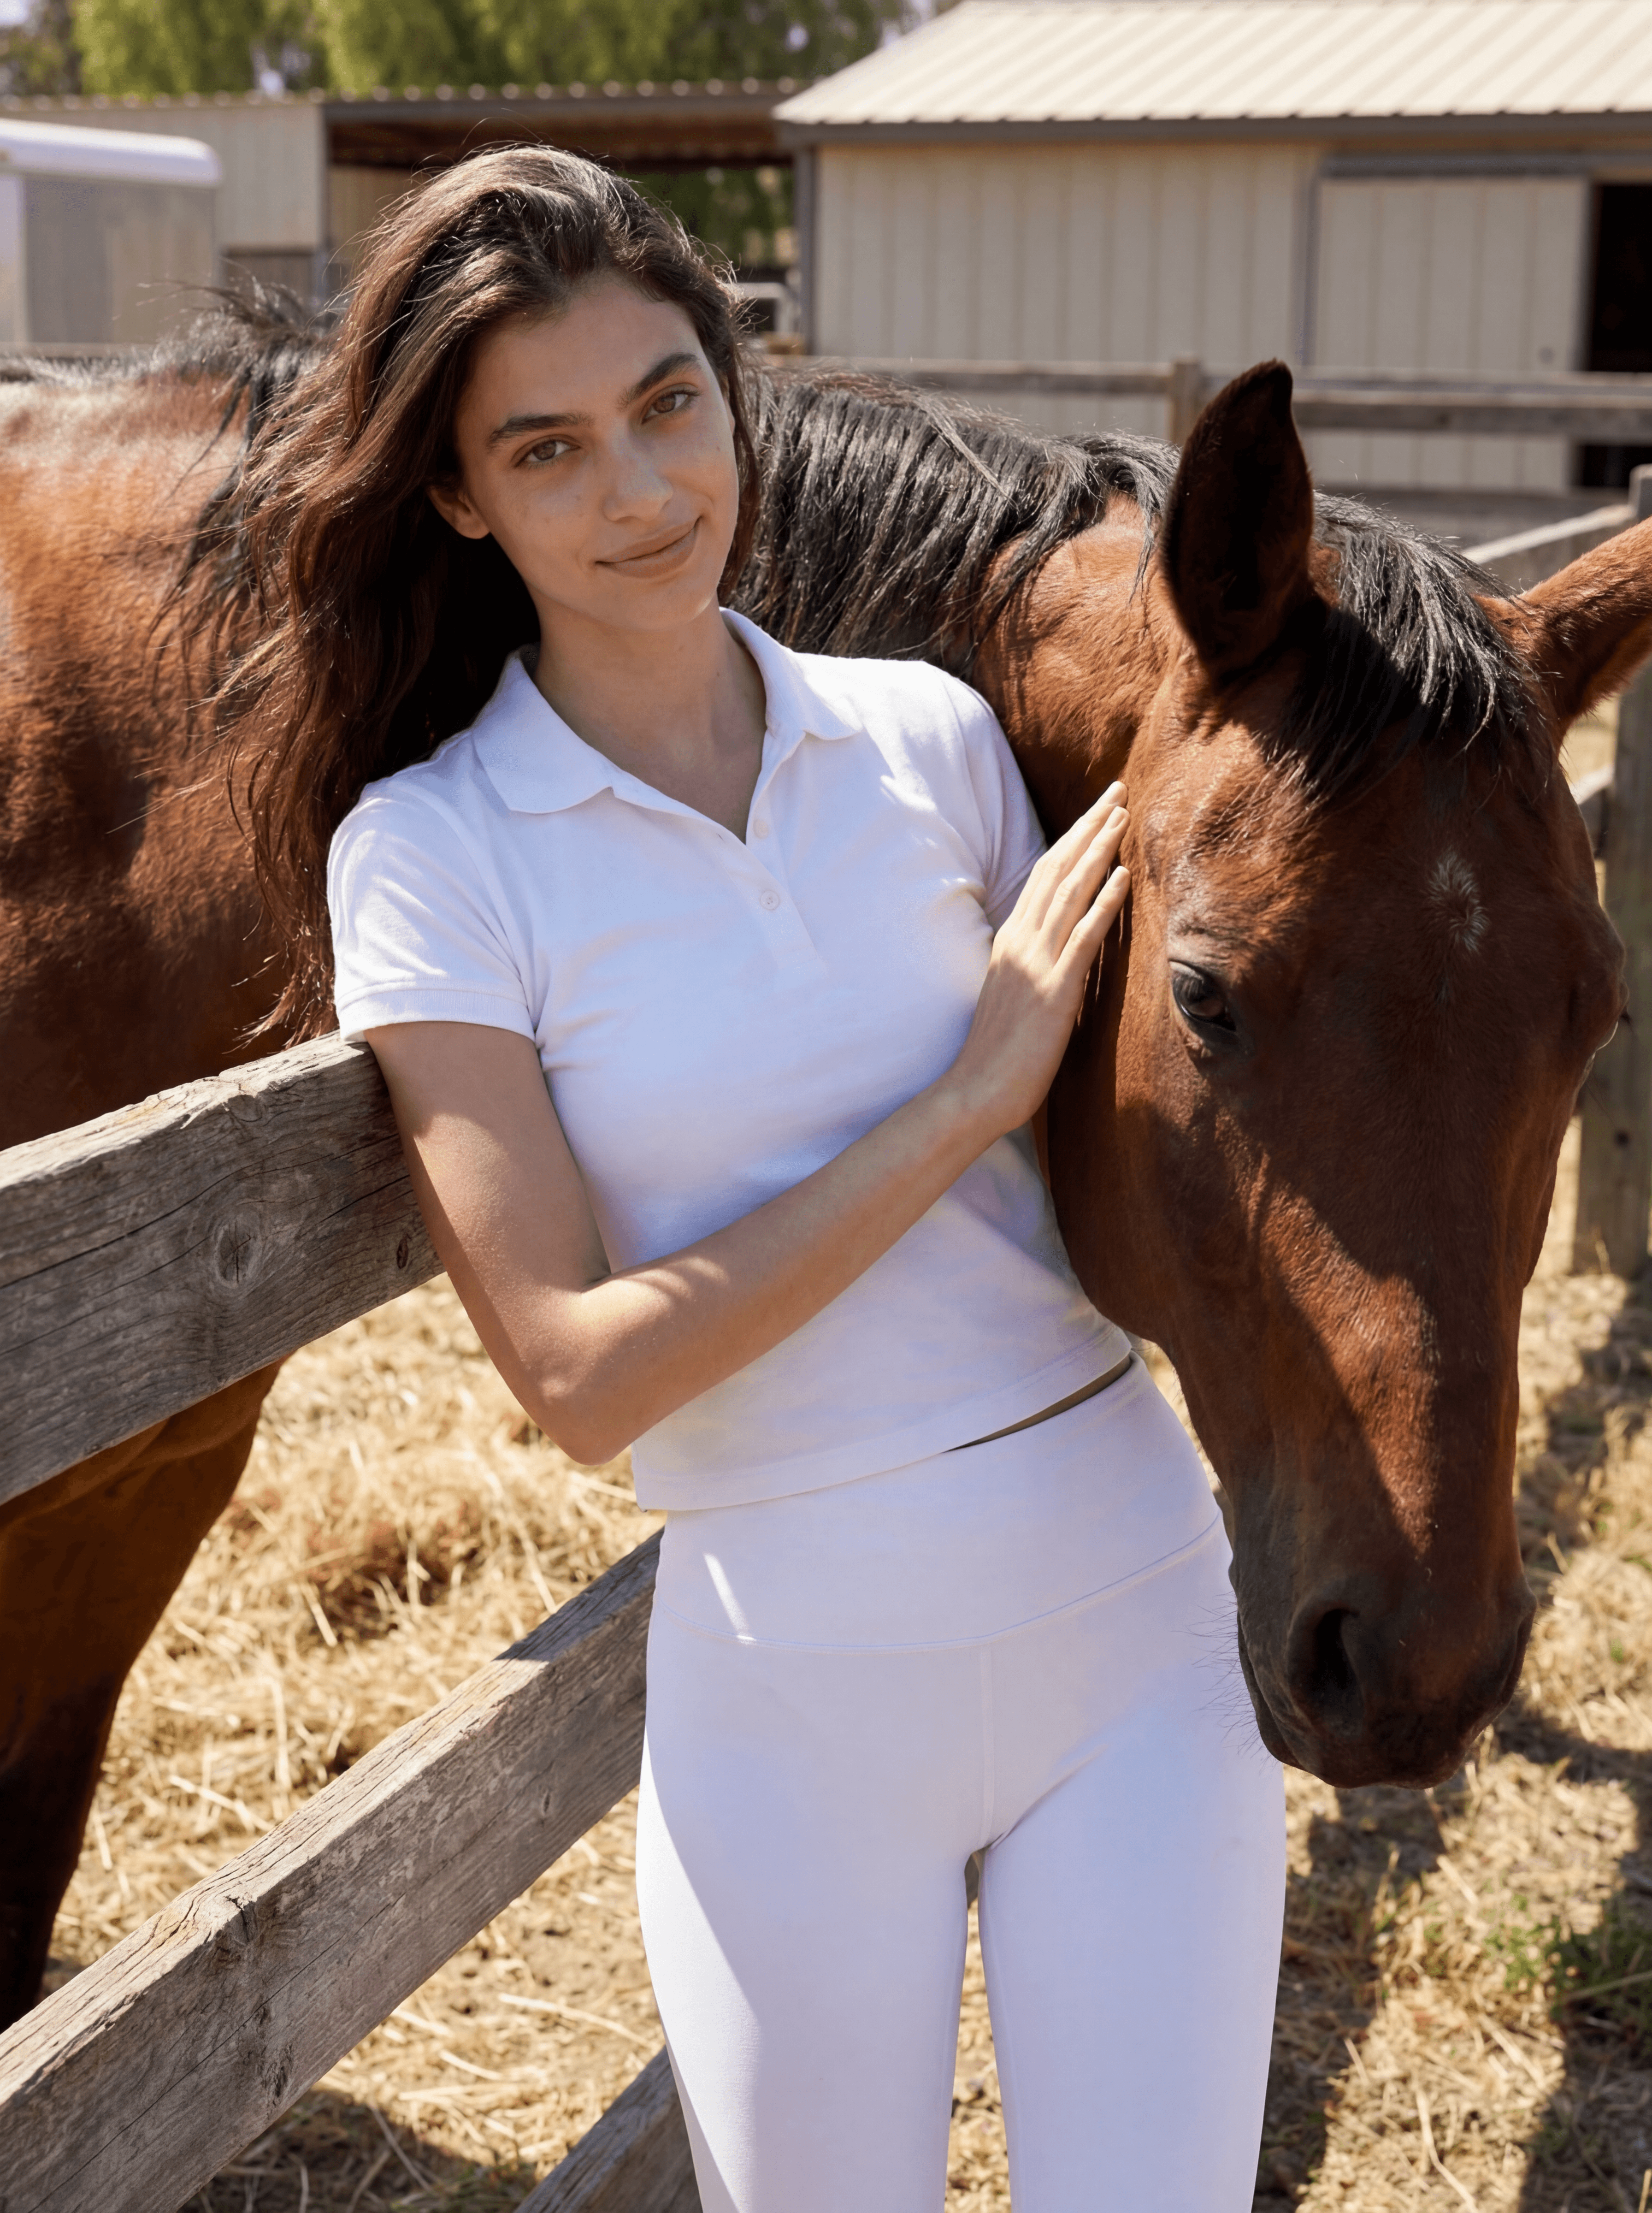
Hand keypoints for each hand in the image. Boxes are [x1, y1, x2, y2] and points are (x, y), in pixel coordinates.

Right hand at [944, 785, 1129, 1137]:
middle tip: (1117, 792)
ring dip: (1099, 851)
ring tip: (1123, 817)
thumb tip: (1052, 946)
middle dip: (1088, 828)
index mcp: (1009, 940)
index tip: (1095, 812)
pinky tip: (1124, 876)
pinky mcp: (1055, 989)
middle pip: (1057, 870)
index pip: (1043, 876)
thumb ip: (1028, 962)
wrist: (977, 1089)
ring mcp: (1036, 963)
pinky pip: (1084, 936)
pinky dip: (1104, 902)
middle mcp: (1020, 942)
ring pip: (1070, 892)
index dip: (1071, 840)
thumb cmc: (996, 1053)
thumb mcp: (1011, 992)